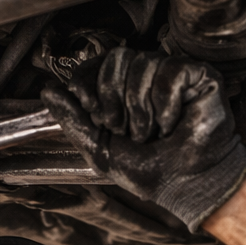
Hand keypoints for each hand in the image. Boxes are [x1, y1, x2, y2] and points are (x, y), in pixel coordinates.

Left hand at [42, 49, 245, 232]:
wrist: (186, 185)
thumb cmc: (150, 171)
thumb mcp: (100, 149)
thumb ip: (73, 120)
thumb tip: (48, 91)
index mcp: (121, 89)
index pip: (95, 64)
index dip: (89, 85)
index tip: (96, 114)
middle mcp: (145, 76)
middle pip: (116, 59)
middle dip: (116, 101)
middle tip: (129, 131)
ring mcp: (171, 73)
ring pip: (143, 64)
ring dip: (142, 110)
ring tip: (153, 132)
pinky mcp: (198, 75)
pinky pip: (170, 73)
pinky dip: (167, 105)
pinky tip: (173, 123)